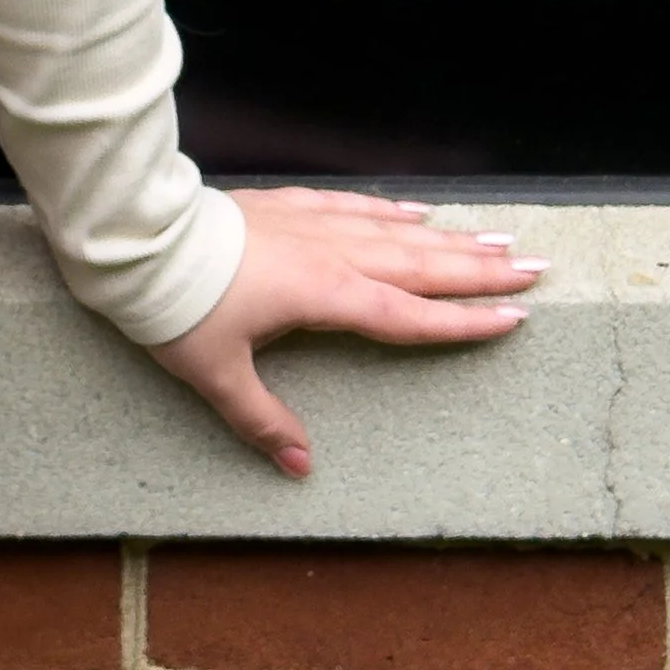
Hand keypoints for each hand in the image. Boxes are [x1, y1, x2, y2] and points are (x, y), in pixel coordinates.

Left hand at [149, 186, 539, 477]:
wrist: (137, 237)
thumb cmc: (175, 305)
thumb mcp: (214, 374)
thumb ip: (262, 419)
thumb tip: (300, 466)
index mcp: (323, 295)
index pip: (408, 315)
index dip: (461, 321)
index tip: (514, 318)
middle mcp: (327, 254)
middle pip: (416, 265)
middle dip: (475, 270)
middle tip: (532, 267)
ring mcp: (305, 222)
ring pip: (391, 230)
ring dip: (444, 237)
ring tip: (493, 240)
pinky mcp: (281, 205)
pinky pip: (348, 204)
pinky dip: (385, 208)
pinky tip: (411, 210)